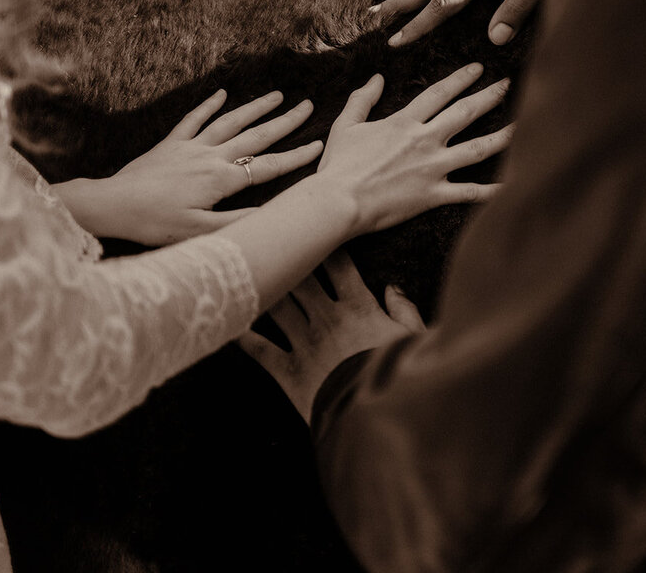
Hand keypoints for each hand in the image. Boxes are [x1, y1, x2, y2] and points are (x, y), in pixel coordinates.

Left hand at [54, 89, 322, 245]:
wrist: (113, 204)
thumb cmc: (156, 223)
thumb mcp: (200, 232)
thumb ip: (238, 221)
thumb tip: (272, 213)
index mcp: (221, 179)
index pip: (268, 166)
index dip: (296, 156)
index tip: (320, 145)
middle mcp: (210, 156)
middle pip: (254, 135)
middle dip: (284, 121)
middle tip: (307, 105)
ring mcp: (190, 146)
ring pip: (229, 121)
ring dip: (254, 107)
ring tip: (277, 95)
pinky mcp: (170, 144)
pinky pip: (193, 119)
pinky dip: (209, 105)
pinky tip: (222, 93)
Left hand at [239, 250, 423, 421]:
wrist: (376, 416)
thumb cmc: (400, 377)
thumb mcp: (415, 341)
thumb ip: (405, 311)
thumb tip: (393, 288)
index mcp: (358, 307)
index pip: (339, 264)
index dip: (326, 242)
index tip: (316, 228)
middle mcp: (327, 318)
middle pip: (300, 275)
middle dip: (287, 257)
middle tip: (274, 240)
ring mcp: (305, 343)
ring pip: (277, 303)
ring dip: (265, 288)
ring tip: (249, 270)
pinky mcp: (289, 370)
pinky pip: (260, 350)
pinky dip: (243, 337)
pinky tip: (230, 322)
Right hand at [316, 63, 512, 236]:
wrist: (339, 201)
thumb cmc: (338, 165)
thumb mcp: (345, 125)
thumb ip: (362, 99)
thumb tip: (377, 79)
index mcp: (404, 122)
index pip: (439, 93)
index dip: (460, 78)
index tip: (478, 68)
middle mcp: (424, 141)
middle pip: (465, 113)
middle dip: (489, 96)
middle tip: (508, 84)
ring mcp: (432, 168)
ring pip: (477, 149)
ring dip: (503, 136)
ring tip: (525, 125)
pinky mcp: (433, 195)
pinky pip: (470, 192)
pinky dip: (493, 190)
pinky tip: (514, 185)